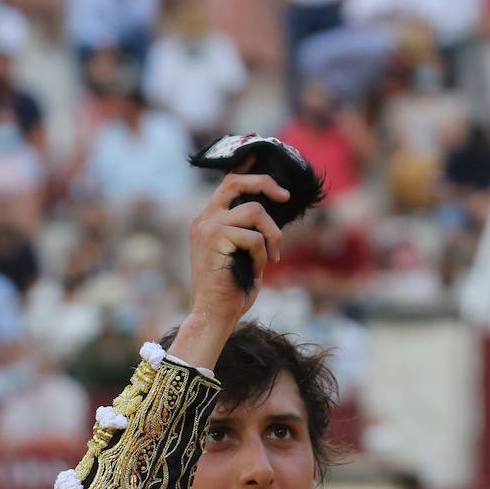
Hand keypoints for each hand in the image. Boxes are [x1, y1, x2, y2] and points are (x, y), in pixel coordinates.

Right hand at [170, 166, 288, 370]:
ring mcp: (207, 226)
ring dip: (272, 235)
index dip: (251, 173)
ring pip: (254, 211)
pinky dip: (263, 255)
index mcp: (209, 221)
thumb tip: (277, 215)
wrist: (214, 315)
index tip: (274, 177)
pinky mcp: (214, 238)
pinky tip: (257, 271)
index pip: (228, 184)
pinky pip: (253, 237)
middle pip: (236, 182)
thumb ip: (252, 233)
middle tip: (285, 197)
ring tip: (271, 258)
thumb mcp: (245, 256)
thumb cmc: (232, 292)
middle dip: (265, 184)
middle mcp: (204, 219)